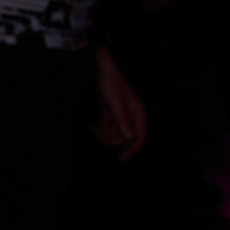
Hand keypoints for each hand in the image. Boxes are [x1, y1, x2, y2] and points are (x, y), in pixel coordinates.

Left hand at [91, 46, 146, 160]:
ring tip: (93, 126)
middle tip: (98, 132)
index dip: (131, 150)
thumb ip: (122, 120)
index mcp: (137, 115)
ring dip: (102, 133)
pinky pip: (105, 127)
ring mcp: (119, 115)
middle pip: (123, 138)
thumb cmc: (110, 84)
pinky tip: (90, 124)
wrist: (101, 70)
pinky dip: (98, 127)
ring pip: (112, 133)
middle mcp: (130, 117)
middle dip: (110, 137)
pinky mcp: (109, 113)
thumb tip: (129, 138)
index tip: (120, 159)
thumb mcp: (114, 103)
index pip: (139, 138)